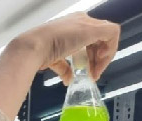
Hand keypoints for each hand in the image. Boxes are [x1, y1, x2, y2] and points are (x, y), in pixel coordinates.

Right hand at [0, 13, 119, 120]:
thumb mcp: (53, 60)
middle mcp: (79, 22)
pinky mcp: (91, 29)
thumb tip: (69, 78)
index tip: (87, 71)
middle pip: (98, 40)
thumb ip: (63, 67)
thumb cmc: (35, 53)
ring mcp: (84, 25)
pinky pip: (111, 35)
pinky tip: (96, 67)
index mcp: (69, 25)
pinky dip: (108, 53)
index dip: (91, 55)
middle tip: (92, 74)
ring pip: (105, 38)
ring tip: (93, 74)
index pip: (88, 38)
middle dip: (97, 59)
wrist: (30, 47)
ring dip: (101, 59)